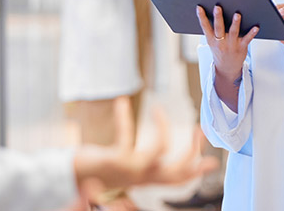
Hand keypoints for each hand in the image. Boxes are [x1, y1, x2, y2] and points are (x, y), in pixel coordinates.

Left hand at [73, 109, 217, 207]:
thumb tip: (160, 150)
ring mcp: (130, 170)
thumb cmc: (96, 170)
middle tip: (198, 129)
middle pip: (177, 169)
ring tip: (159, 109)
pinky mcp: (115, 160)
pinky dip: (124, 118)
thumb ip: (142, 160)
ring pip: (160, 150)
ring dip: (164, 127)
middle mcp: (142, 177)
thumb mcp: (124, 166)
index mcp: (146, 179)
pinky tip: (122, 103)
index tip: (213, 161)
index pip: (178, 179)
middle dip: (192, 150)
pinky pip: (126, 135)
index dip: (197, 171)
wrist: (71, 178)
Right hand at [197, 5, 258, 110]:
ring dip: (235, 23)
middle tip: (217, 7)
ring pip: (233, 32)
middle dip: (218, 17)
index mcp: (211, 39)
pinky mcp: (241, 47)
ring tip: (237, 14)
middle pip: (218, 28)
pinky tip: (256, 27)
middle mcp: (220, 42)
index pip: (205, 26)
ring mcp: (231, 45)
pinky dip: (252, 33)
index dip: (201, 17)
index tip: (199, 7)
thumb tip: (214, 10)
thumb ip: (213, 29)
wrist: (227, 68)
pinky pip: (247, 39)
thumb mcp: (212, 42)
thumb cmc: (220, 50)